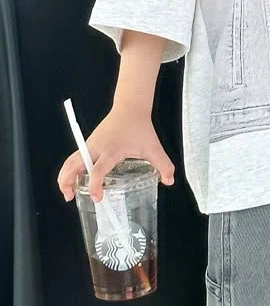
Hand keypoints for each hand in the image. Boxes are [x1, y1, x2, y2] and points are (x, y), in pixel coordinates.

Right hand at [57, 106, 175, 203]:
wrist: (130, 108)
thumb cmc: (140, 127)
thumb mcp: (154, 147)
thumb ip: (164, 165)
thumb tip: (169, 181)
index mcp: (112, 150)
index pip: (98, 169)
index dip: (95, 184)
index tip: (97, 197)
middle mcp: (97, 147)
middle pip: (74, 164)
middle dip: (67, 181)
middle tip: (70, 197)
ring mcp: (90, 144)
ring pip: (70, 161)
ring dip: (64, 176)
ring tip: (68, 192)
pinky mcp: (88, 143)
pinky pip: (74, 157)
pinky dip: (69, 169)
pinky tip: (73, 180)